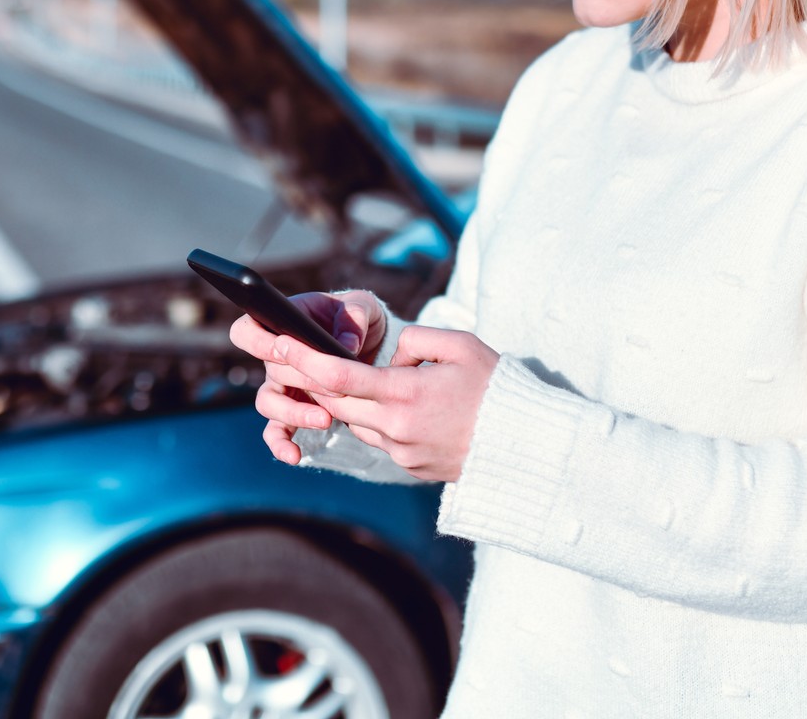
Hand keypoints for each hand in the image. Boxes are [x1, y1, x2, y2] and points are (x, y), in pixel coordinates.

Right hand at [230, 289, 386, 465]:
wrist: (370, 343)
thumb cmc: (356, 317)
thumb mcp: (361, 306)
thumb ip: (355, 317)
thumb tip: (347, 344)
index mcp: (282, 325)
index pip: (247, 332)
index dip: (260, 342)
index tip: (284, 349)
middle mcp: (276, 357)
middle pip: (269, 372)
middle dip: (301, 381)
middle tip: (335, 388)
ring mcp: (282, 385)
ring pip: (268, 405)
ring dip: (295, 414)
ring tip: (326, 420)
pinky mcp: (294, 408)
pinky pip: (277, 430)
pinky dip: (282, 445)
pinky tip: (295, 457)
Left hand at [265, 326, 498, 481]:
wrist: (524, 445)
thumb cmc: (496, 388)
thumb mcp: (462, 346)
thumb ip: (417, 340)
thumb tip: (392, 356)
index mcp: (406, 393)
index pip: (339, 376)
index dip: (305, 360)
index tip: (282, 344)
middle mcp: (396, 427)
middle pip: (336, 403)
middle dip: (313, 380)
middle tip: (294, 356)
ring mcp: (401, 452)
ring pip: (355, 422)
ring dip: (345, 401)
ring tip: (345, 377)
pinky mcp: (409, 466)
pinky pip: (378, 437)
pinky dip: (373, 418)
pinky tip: (388, 403)